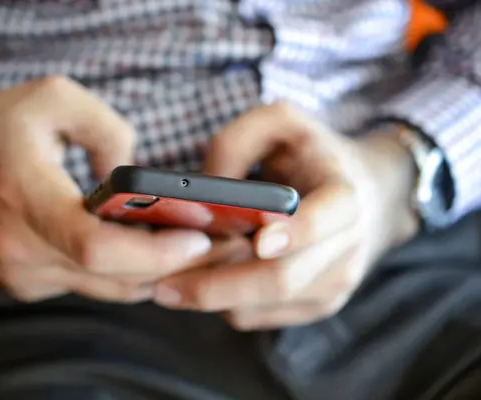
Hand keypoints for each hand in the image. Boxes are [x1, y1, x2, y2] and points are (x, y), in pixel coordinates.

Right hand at [0, 76, 243, 301]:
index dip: (155, 251)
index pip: (97, 248)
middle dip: (172, 267)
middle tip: (214, 246)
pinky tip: (142, 249)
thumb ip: (109, 130)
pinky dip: (121, 273)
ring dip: (151, 273)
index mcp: (25, 196)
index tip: (198, 239)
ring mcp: (22, 273)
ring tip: (188, 246)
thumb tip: (138, 181)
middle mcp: (21, 248)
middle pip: (112, 279)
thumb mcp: (53, 99)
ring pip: (105, 290)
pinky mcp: (24, 282)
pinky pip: (86, 286)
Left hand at [154, 104, 418, 328]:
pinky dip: (225, 304)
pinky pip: (259, 316)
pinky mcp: (317, 304)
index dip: (293, 233)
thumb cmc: (313, 154)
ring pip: (263, 306)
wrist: (370, 195)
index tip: (258, 241)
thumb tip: (202, 195)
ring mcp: (335, 284)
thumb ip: (236, 142)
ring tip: (170, 282)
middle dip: (218, 287)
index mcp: (344, 198)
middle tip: (163, 286)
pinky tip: (203, 280)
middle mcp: (347, 248)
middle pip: (280, 280)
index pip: (324, 220)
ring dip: (213, 298)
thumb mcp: (280, 124)